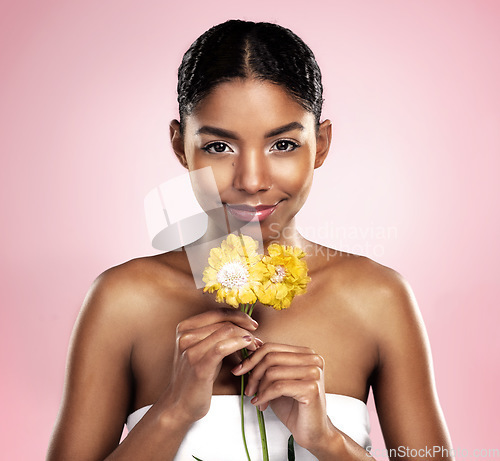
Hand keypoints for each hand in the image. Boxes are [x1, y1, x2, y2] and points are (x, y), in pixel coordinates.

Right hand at [158, 308, 260, 424]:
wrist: (179, 404)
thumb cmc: (196, 376)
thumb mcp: (204, 349)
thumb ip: (217, 335)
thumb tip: (245, 326)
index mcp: (185, 327)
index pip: (217, 313)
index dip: (238, 316)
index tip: (252, 324)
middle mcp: (185, 336)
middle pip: (223, 322)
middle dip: (245, 329)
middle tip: (257, 340)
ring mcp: (190, 350)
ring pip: (225, 332)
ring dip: (245, 337)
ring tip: (255, 346)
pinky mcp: (198, 365)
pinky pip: (222, 348)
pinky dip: (238, 344)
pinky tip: (247, 346)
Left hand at [232, 343, 332, 450]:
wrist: (313, 432)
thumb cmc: (295, 407)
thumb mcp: (278, 380)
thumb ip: (269, 363)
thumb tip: (253, 343)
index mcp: (306, 353)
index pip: (272, 347)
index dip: (252, 358)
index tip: (239, 369)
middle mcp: (313, 359)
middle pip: (270, 357)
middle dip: (253, 373)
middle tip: (247, 388)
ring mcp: (314, 372)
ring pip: (272, 372)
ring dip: (259, 388)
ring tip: (256, 398)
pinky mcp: (311, 388)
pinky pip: (278, 387)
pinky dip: (264, 396)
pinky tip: (261, 403)